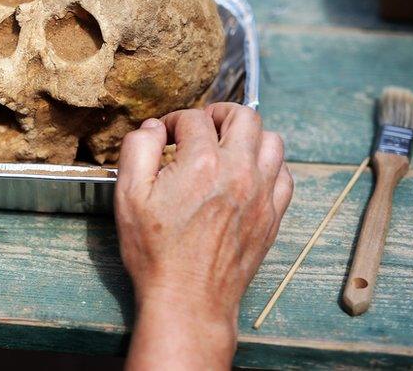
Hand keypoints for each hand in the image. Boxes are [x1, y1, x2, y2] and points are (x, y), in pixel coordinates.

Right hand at [115, 103, 292, 369]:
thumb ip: (137, 151)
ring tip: (227, 146)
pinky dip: (268, 165)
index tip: (165, 135)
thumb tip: (152, 128)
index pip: (194, 119)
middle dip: (219, 113)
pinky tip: (247, 174)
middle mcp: (238, 172)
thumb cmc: (155, 251)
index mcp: (201, 163)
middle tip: (201, 126)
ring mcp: (261, 194)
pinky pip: (284, 174)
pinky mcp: (271, 216)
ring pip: (273, 141)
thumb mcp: (128, 196)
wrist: (188, 299)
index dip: (174, 120)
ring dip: (249, 135)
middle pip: (244, 117)